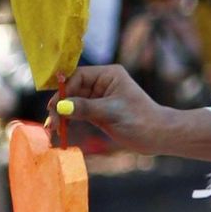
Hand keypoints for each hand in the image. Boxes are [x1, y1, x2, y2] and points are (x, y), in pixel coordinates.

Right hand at [51, 63, 170, 153]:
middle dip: (60, 103)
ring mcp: (100, 98)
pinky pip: (79, 112)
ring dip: (62, 113)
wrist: (159, 136)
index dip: (64, 89)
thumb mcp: (111, 113)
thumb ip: (85, 108)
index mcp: (109, 75)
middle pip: (73, 89)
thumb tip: (61, 106)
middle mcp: (103, 83)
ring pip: (73, 101)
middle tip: (50, 120)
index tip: (54, 105)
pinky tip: (61, 128)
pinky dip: (69, 119)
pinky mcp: (99, 112)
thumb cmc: (140, 120)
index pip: (78, 76)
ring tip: (53, 127)